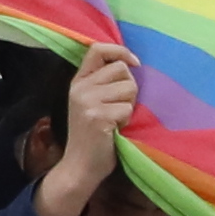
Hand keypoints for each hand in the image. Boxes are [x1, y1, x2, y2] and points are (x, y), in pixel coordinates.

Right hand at [37, 46, 136, 215]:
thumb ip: (104, 83)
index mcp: (79, 81)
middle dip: (130, 87)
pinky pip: (128, 108)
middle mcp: (80, 87)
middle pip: (121, 69)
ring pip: (129, 88)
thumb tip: (132, 64)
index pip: (98, 49)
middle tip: (120, 107)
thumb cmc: (95, 135)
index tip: (135, 63)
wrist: (81, 166)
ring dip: (130, 105)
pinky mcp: (97, 116)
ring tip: (117, 120)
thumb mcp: (93, 102)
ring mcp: (87, 101)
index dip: (120, 51)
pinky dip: (128, 120)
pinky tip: (116, 130)